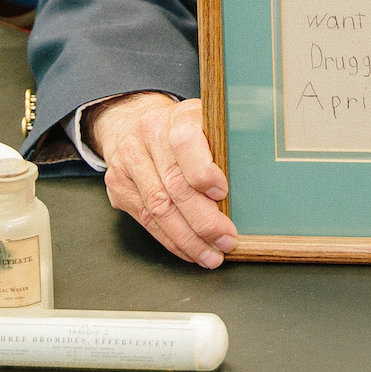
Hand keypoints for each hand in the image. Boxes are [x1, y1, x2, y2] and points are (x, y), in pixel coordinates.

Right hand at [83, 92, 237, 268]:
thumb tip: (253, 188)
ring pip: (158, 208)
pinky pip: (146, 220)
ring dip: (188, 239)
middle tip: (226, 240)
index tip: (222, 193)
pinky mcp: (117, 184)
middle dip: (203, 221)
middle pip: (174, 185)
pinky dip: (171, 240)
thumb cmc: (185, 131)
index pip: (185, 142)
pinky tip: (189, 250)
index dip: (203, 172)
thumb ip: (224, 148)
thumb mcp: (209, 126)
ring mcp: (129, 159)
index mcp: (178, 116)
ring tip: (210, 254)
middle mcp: (149, 134)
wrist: (135, 123)